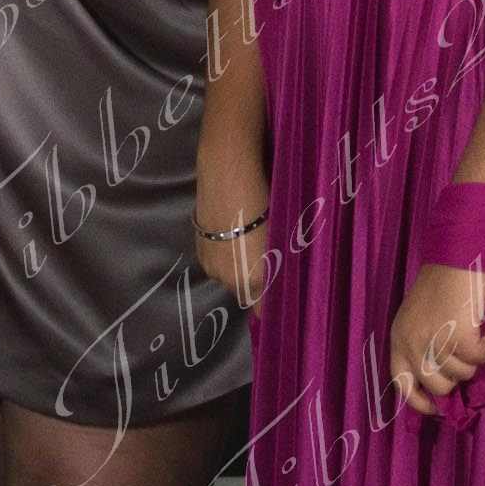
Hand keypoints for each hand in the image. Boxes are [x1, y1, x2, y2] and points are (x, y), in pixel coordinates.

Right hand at [196, 130, 271, 308]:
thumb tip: (285, 279)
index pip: (264, 311)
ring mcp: (210, 265)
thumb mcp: (281, 235)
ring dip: (239, 270)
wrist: (228, 174)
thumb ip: (281, 265)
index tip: (283, 298)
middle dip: (257, 286)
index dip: (273, 306)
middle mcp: (229, 279)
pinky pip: (217, 264)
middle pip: (245, 295)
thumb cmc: (266, 203)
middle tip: (270, 263)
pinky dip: (226, 257)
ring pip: (230, 278)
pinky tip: (234, 236)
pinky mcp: (199, 250)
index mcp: (253, 279)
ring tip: (250, 245)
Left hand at [386, 261, 484, 418]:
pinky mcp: (459, 338)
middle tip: (465, 355)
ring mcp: (434, 341)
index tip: (437, 407)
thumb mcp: (421, 317)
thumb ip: (425, 346)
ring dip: (472, 359)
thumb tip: (445, 383)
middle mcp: (412, 342)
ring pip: (461, 374)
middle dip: (456, 376)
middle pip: (438, 385)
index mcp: (398, 337)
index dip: (419, 401)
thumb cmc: (443, 282)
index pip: (402, 383)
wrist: (458, 255)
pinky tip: (480, 329)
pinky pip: (478, 359)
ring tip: (472, 333)